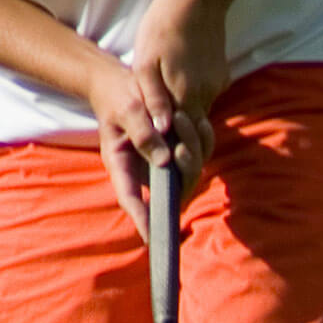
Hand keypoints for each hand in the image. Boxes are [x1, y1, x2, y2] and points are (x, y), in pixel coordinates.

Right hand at [85, 51, 206, 240]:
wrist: (126, 84)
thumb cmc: (118, 96)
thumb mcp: (125, 108)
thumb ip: (142, 132)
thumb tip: (164, 160)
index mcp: (122, 166)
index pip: (131, 199)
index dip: (142, 219)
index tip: (152, 238)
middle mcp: (146, 172)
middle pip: (173, 190)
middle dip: (185, 169)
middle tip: (182, 144)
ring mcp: (165, 164)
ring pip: (190, 172)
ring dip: (194, 148)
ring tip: (182, 118)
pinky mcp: (180, 152)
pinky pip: (200, 154)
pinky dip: (204, 139)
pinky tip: (198, 121)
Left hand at [134, 0, 228, 151]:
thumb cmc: (163, 26)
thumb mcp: (146, 61)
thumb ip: (153, 98)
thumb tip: (162, 130)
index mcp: (186, 97)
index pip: (183, 139)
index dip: (174, 149)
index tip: (163, 154)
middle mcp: (206, 97)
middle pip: (192, 129)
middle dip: (180, 133)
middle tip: (161, 122)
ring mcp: (218, 87)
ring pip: (199, 111)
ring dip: (185, 109)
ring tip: (168, 88)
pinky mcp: (224, 76)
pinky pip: (207, 94)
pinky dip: (195, 91)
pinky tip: (184, 71)